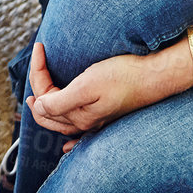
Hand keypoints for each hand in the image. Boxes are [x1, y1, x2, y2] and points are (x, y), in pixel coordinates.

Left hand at [24, 41, 192, 150]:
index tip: (40, 46)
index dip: (37, 72)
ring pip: (62, 119)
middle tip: (38, 60)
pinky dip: (69, 137)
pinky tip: (67, 145)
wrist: (155, 77)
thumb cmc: (122, 77)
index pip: (44, 99)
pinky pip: (80, 131)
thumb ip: (60, 101)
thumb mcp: (87, 86)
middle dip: (38, 86)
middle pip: (49, 111)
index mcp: (78, 117)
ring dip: (47, 105)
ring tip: (39, 91)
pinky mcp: (105, 115)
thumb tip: (39, 108)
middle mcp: (84, 123)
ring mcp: (95, 121)